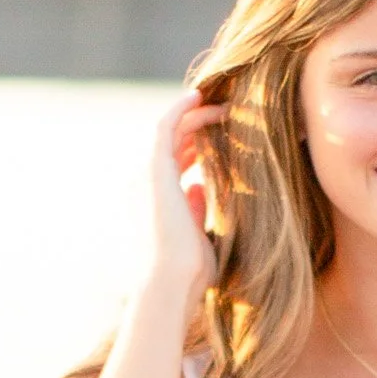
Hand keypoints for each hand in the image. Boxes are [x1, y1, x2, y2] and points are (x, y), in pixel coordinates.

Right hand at [150, 86, 226, 297]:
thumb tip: (199, 186)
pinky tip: (199, 96)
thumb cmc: (190, 272)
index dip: (199, 146)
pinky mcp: (154, 169)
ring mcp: (147, 175)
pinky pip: (165, 126)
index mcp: (156, 200)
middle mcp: (146, 184)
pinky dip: (180, 109)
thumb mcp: (198, 235)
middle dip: (199, 125)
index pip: (176, 162)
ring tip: (224, 104)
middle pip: (173, 143)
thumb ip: (196, 210)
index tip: (225, 136)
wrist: (173, 281)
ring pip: (170, 130)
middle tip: (230, 113)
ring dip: (195, 113)